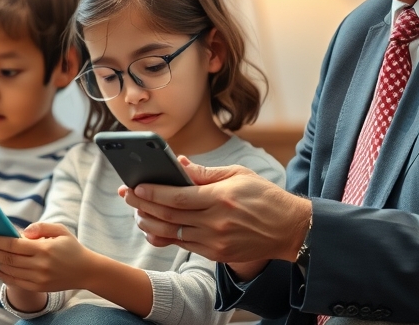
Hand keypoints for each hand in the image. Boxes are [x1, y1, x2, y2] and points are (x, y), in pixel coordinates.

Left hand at [0, 223, 95, 292]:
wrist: (86, 271)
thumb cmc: (71, 247)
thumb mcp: (60, 230)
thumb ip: (40, 227)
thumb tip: (21, 232)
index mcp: (44, 249)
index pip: (14, 244)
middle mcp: (40, 265)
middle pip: (8, 259)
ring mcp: (39, 278)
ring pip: (10, 271)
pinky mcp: (39, 287)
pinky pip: (16, 282)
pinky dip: (3, 276)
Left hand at [120, 156, 308, 266]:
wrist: (290, 229)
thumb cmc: (264, 197)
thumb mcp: (238, 175)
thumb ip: (205, 173)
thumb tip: (178, 163)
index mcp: (221, 198)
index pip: (177, 197)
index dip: (153, 192)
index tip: (136, 186)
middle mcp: (216, 222)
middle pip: (170, 216)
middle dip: (144, 206)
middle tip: (128, 196)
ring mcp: (216, 241)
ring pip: (173, 234)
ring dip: (151, 224)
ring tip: (137, 214)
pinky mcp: (218, 254)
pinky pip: (185, 246)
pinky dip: (166, 238)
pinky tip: (154, 229)